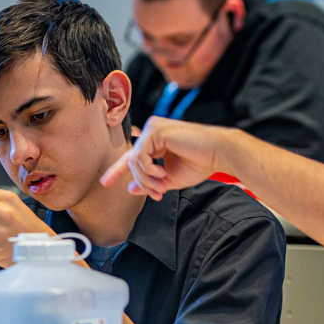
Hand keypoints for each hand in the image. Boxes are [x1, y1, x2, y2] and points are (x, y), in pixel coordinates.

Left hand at [102, 116, 228, 199]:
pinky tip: (162, 173)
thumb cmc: (200, 163)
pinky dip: (148, 169)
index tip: (105, 182)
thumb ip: (150, 183)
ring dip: (147, 179)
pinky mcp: (156, 129)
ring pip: (135, 159)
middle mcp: (152, 131)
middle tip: (158, 195)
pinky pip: (140, 155)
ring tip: (163, 186)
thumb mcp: (171, 178)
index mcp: (156, 141)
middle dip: (143, 182)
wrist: (219, 153)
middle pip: (133, 160)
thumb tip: (130, 189)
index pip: (133, 156)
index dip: (118, 170)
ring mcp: (153, 128)